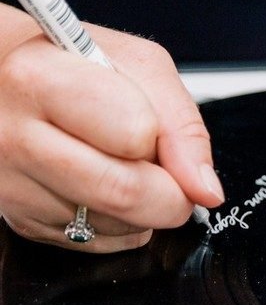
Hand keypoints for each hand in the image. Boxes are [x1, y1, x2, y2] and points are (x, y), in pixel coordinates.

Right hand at [0, 9, 223, 251]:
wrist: (0, 78)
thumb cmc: (68, 62)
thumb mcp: (135, 65)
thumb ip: (181, 125)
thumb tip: (205, 189)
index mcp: (41, 80)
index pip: (135, 135)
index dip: (163, 142)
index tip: (161, 137)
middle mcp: (13, 136)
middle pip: (124, 193)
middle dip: (171, 194)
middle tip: (172, 178)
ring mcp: (9, 185)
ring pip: (112, 226)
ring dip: (142, 209)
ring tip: (124, 167)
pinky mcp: (17, 220)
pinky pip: (91, 243)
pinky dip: (116, 224)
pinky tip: (101, 186)